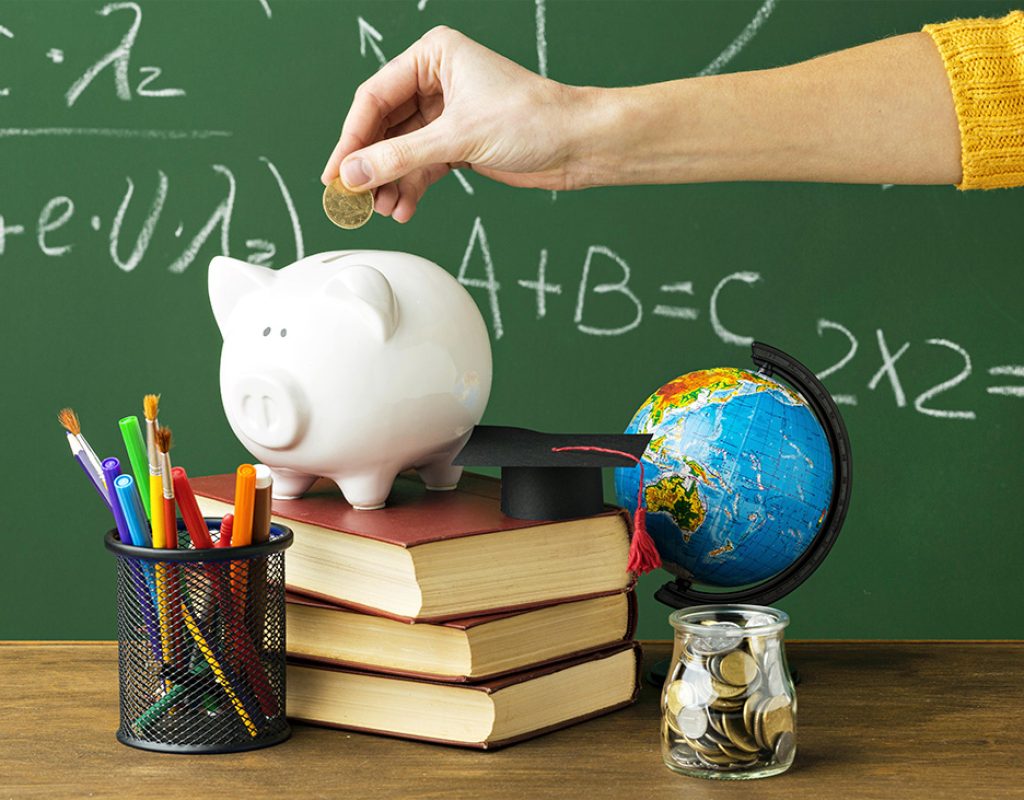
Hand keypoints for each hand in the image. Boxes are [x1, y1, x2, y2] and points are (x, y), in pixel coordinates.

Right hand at [321, 26, 587, 222]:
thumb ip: (400, 157)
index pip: (375, 97)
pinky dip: (411, 188)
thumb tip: (353, 174)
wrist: (578, 144)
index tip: (335, 173)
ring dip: (390, 183)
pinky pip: (421, 166)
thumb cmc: (532, 119)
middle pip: (384, 127)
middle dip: (370, 166)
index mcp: (433, 56)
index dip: (352, 138)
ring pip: (401, 151)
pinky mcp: (458, 143)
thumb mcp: (457, 138)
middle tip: (352, 198)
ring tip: (381, 210)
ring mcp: (447, 114)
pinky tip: (403, 209)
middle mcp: (436, 81)